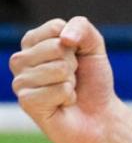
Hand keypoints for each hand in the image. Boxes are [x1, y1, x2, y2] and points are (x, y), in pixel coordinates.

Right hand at [9, 16, 124, 142]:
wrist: (100, 115)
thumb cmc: (93, 80)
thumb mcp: (94, 47)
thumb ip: (81, 27)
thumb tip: (64, 38)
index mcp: (32, 42)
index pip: (56, 27)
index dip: (76, 44)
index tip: (76, 57)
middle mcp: (21, 60)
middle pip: (57, 47)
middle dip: (74, 64)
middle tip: (73, 77)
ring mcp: (20, 81)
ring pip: (58, 69)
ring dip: (71, 82)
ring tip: (68, 90)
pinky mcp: (26, 101)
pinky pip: (58, 89)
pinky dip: (69, 97)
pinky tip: (63, 104)